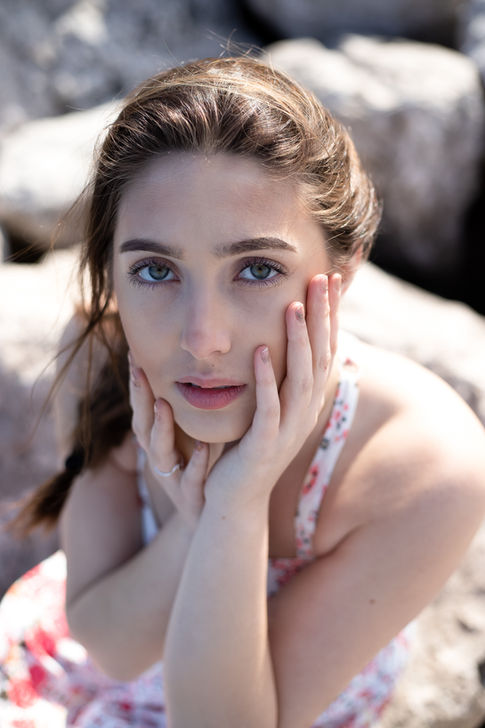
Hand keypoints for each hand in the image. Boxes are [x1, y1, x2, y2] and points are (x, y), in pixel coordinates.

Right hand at [128, 355, 208, 528]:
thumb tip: (196, 363)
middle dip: (140, 396)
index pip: (143, 406)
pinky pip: (191, 478)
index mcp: (158, 439)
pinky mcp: (190, 497)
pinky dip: (195, 464)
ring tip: (164, 404)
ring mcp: (172, 477)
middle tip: (139, 368)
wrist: (212, 515)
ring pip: (159, 451)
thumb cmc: (201, 467)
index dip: (136, 382)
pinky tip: (204, 447)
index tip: (134, 352)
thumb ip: (189, 405)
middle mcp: (158, 456)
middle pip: (142, 423)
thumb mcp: (192, 433)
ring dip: (161, 426)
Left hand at [203, 273, 340, 509]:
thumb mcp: (272, 408)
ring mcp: (287, 429)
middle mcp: (305, 412)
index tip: (329, 279)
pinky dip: (266, 379)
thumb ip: (280, 377)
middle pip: (319, 357)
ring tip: (293, 307)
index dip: (329, 315)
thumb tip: (285, 341)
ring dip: (297, 342)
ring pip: (299, 379)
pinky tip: (260, 352)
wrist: (236, 498)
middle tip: (321, 279)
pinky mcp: (264, 444)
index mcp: (307, 401)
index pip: (325, 349)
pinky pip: (268, 407)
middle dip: (321, 317)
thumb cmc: (250, 448)